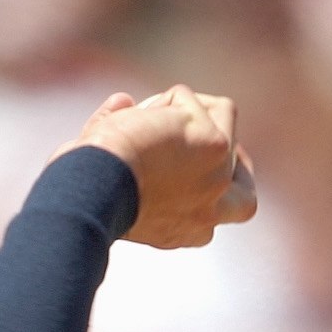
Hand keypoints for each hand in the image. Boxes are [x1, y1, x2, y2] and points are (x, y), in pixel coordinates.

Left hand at [69, 86, 256, 248]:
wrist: (91, 189)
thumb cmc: (85, 189)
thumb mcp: (112, 179)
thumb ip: (127, 148)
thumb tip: (122, 101)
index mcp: (187, 230)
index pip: (218, 210)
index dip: (207, 178)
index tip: (188, 157)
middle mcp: (211, 213)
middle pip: (246, 195)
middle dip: (236, 160)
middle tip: (212, 132)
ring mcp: (220, 178)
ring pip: (224, 123)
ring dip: (184, 110)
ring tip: (143, 120)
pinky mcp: (216, 147)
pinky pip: (207, 104)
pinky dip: (176, 100)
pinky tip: (146, 115)